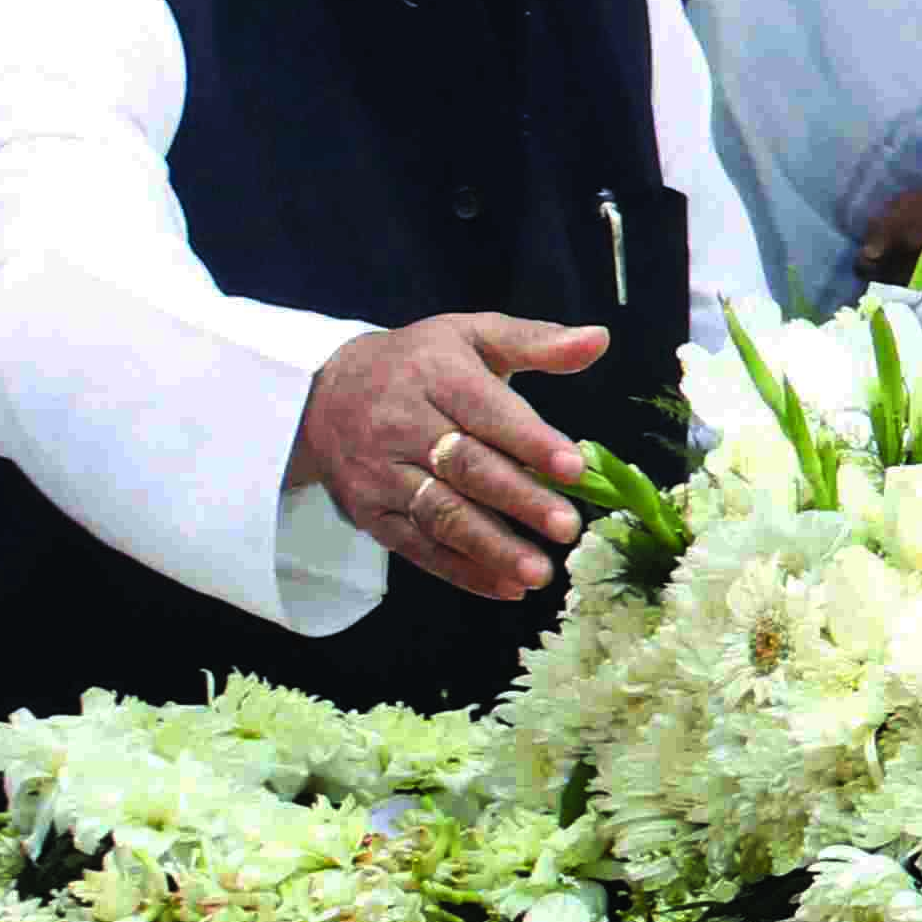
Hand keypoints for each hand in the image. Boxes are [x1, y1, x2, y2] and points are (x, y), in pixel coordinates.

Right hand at [293, 314, 607, 600]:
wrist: (323, 394)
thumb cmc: (419, 363)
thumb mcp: (472, 334)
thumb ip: (537, 340)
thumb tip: (599, 340)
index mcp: (436, 377)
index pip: (488, 412)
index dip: (531, 442)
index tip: (575, 468)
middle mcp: (403, 426)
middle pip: (467, 468)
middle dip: (519, 501)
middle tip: (567, 527)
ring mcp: (382, 474)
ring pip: (441, 514)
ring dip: (492, 548)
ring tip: (539, 571)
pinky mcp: (370, 513)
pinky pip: (417, 547)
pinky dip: (462, 570)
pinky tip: (505, 587)